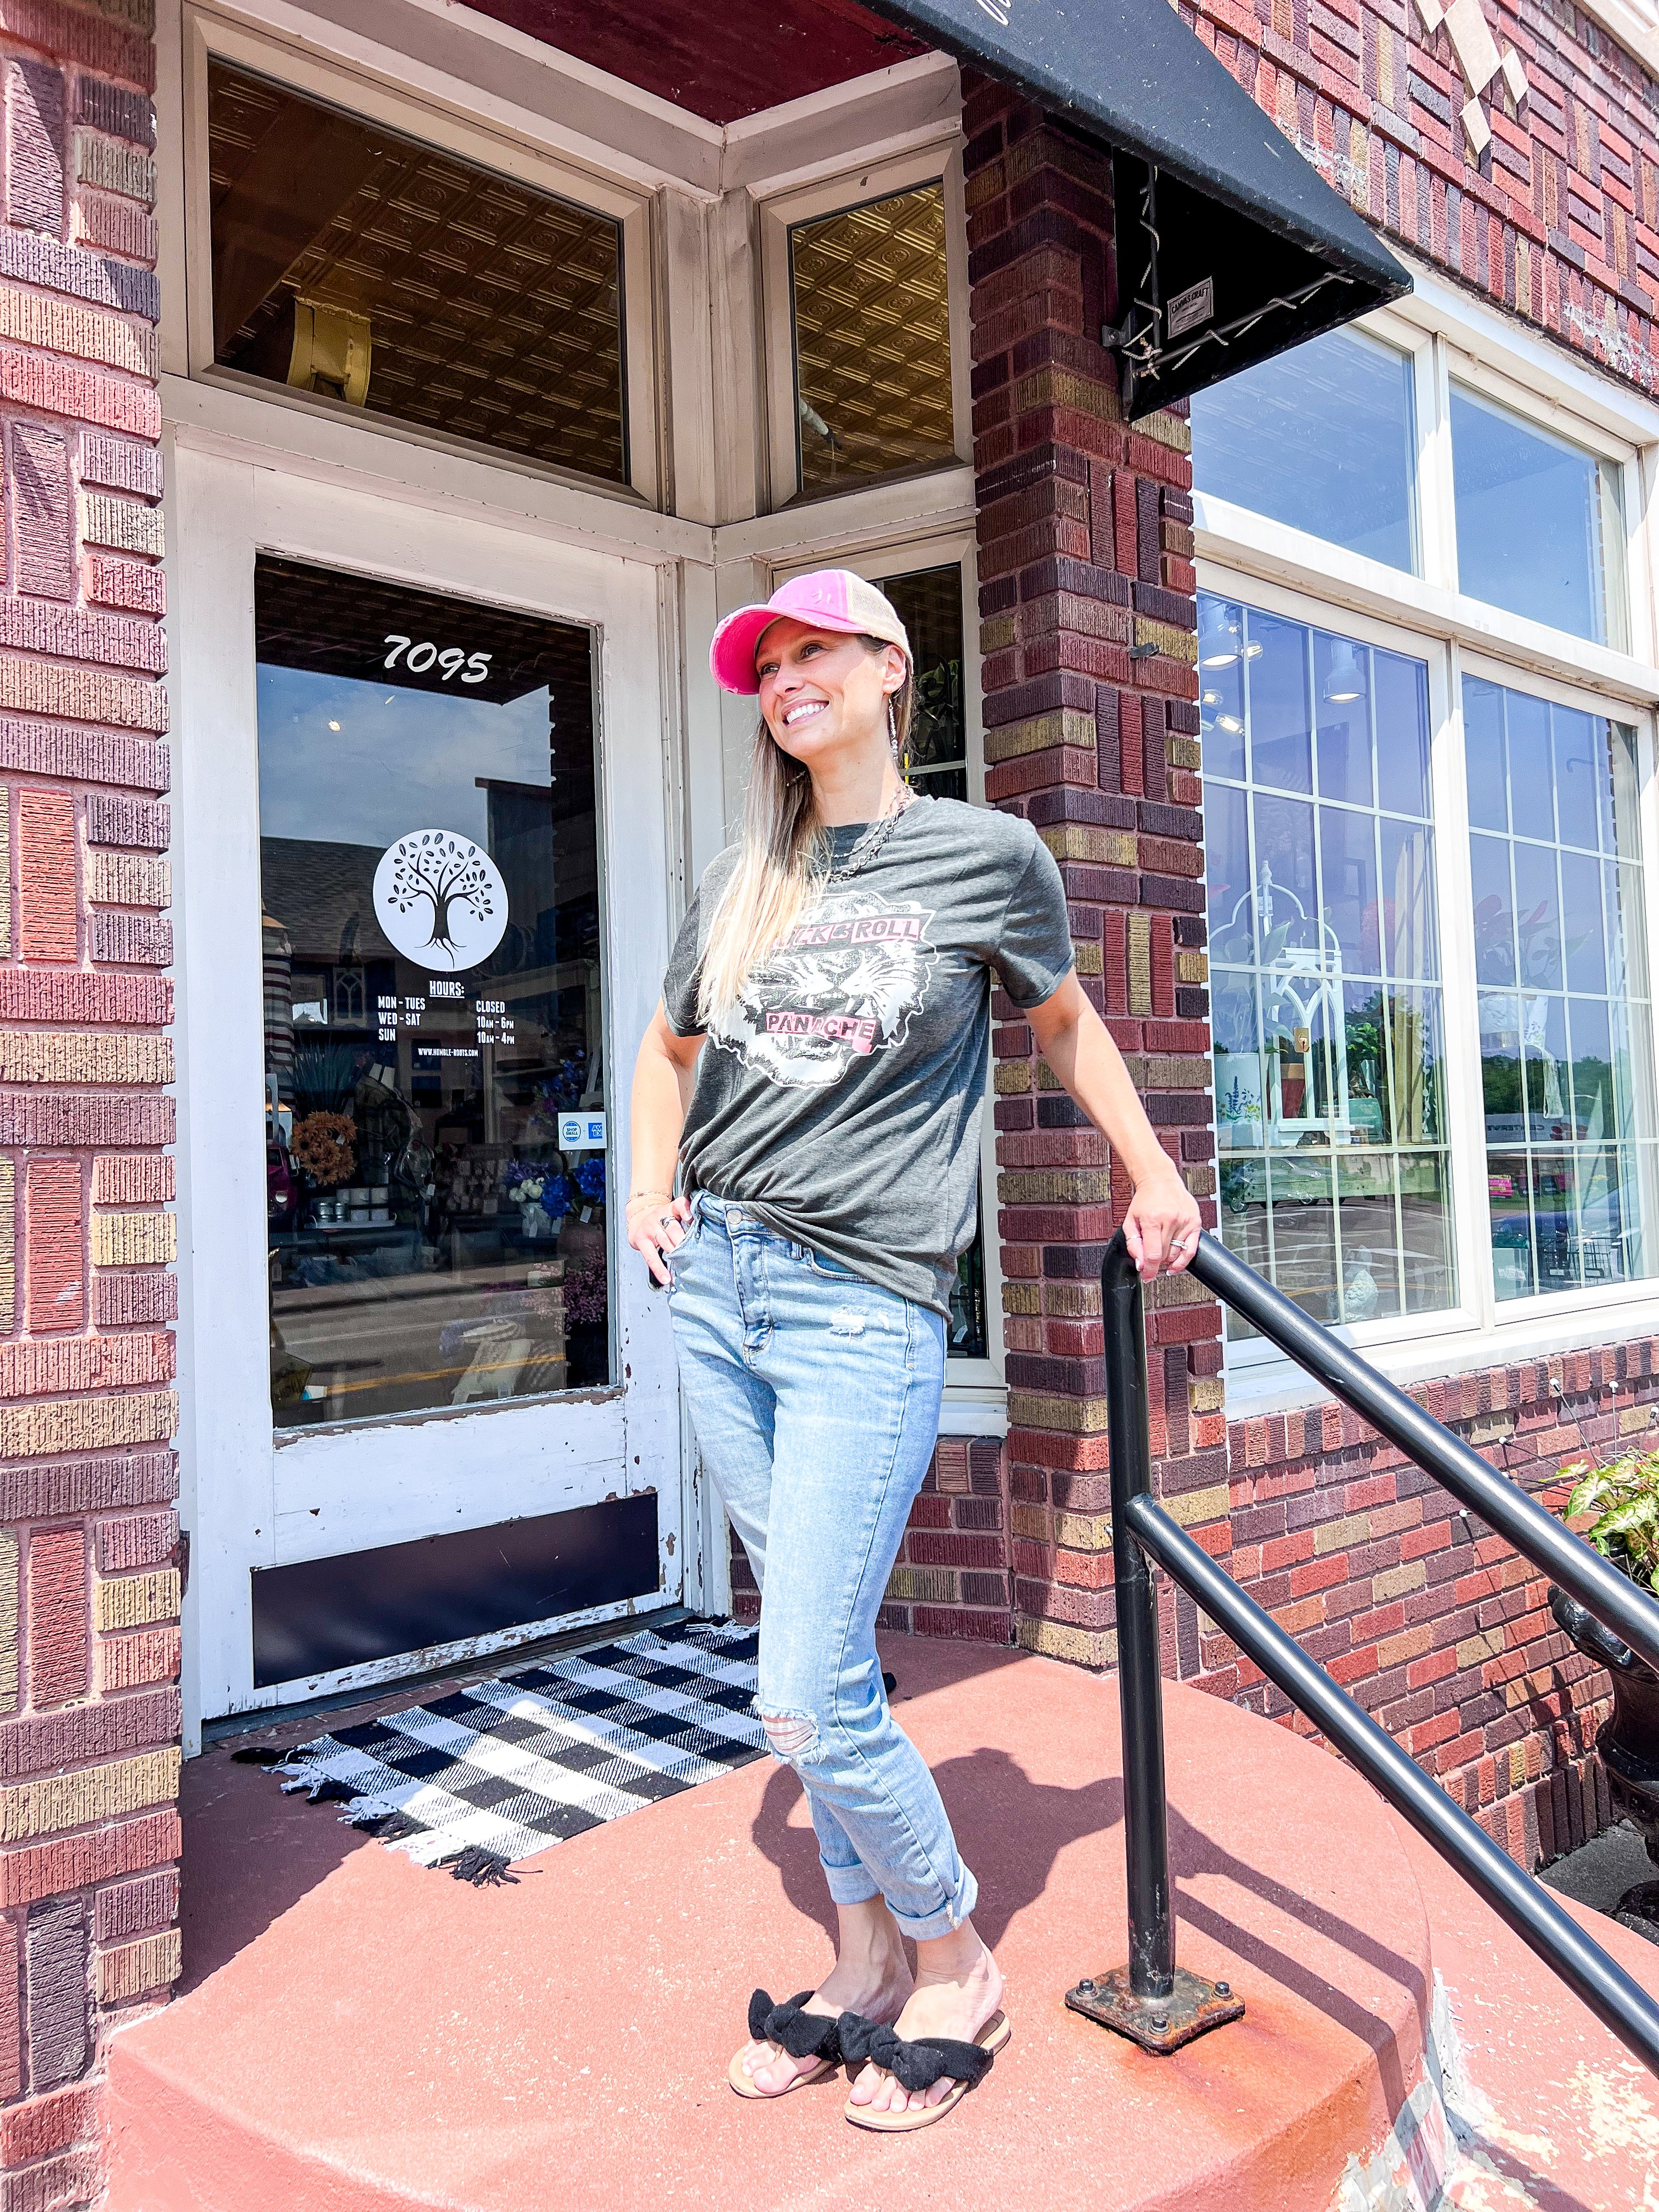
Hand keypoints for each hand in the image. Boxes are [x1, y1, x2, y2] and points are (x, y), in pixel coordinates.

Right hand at [627, 1190, 691, 1285]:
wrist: (638, 1218)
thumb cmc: (662, 1221)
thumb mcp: (674, 1215)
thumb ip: (687, 1222)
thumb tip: (706, 1238)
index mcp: (671, 1209)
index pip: (679, 1204)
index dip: (685, 1210)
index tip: (690, 1218)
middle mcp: (659, 1216)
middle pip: (673, 1228)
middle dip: (683, 1241)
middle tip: (693, 1252)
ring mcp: (649, 1228)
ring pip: (664, 1241)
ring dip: (674, 1254)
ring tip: (683, 1265)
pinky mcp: (641, 1240)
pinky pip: (651, 1256)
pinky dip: (659, 1269)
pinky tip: (666, 1278)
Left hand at [1122, 1163, 1201, 1282]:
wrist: (1160, 1181)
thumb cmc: (1144, 1200)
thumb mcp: (1130, 1221)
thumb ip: (1133, 1244)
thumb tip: (1141, 1264)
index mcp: (1152, 1219)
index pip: (1153, 1254)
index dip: (1149, 1270)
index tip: (1147, 1277)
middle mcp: (1170, 1220)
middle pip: (1164, 1255)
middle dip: (1155, 1262)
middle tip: (1150, 1258)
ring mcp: (1185, 1221)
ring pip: (1176, 1254)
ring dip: (1167, 1258)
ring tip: (1161, 1250)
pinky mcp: (1195, 1222)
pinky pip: (1191, 1249)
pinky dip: (1183, 1260)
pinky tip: (1175, 1265)